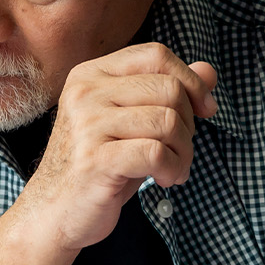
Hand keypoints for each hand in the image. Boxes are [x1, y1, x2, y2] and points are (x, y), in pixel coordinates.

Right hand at [15, 43, 217, 251]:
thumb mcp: (133, 121)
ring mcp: (87, 125)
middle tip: (180, 149)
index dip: (190, 79)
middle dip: (189, 124)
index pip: (155, 55)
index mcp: (90, 74)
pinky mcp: (95, 159)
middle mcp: (85, 93)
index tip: (205, 108)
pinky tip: (166, 179)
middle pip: (168, 89)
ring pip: (168, 122)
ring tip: (174, 168)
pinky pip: (157, 153)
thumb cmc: (99, 163)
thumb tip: (209, 71)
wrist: (54, 209)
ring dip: (185, 152)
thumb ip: (168, 91)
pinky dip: (174, 169)